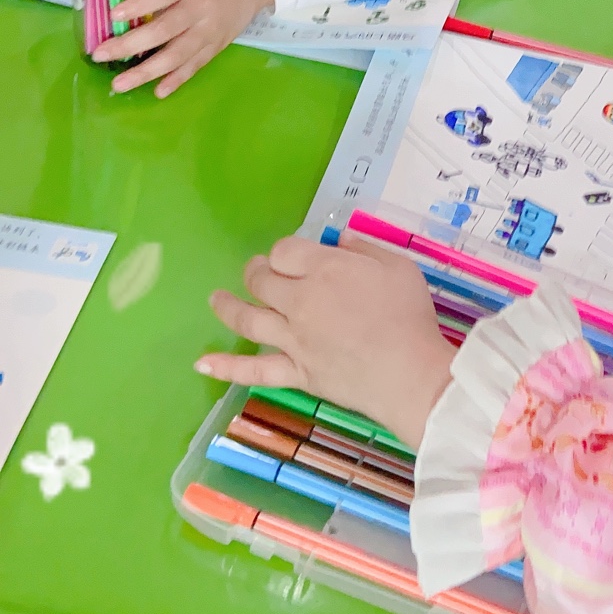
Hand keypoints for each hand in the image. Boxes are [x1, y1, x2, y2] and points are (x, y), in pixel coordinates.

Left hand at [99, 0, 273, 97]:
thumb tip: (120, 0)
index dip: (139, 5)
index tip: (113, 16)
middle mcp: (201, 8)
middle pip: (164, 29)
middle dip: (130, 44)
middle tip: (100, 55)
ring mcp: (210, 31)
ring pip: (177, 55)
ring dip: (147, 71)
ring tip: (120, 84)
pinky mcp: (217, 46)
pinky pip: (194, 66)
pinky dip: (176, 80)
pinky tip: (157, 91)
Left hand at [195, 234, 454, 449]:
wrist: (409, 374)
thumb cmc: (409, 316)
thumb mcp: (398, 266)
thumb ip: (365, 248)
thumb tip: (340, 239)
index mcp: (324, 269)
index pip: (285, 251)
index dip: (286, 253)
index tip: (297, 258)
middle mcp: (300, 301)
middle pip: (262, 280)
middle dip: (256, 271)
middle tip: (257, 271)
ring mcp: (292, 339)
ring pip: (248, 319)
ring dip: (227, 307)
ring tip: (216, 299)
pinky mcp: (295, 372)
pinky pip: (254, 370)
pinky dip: (226, 367)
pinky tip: (202, 363)